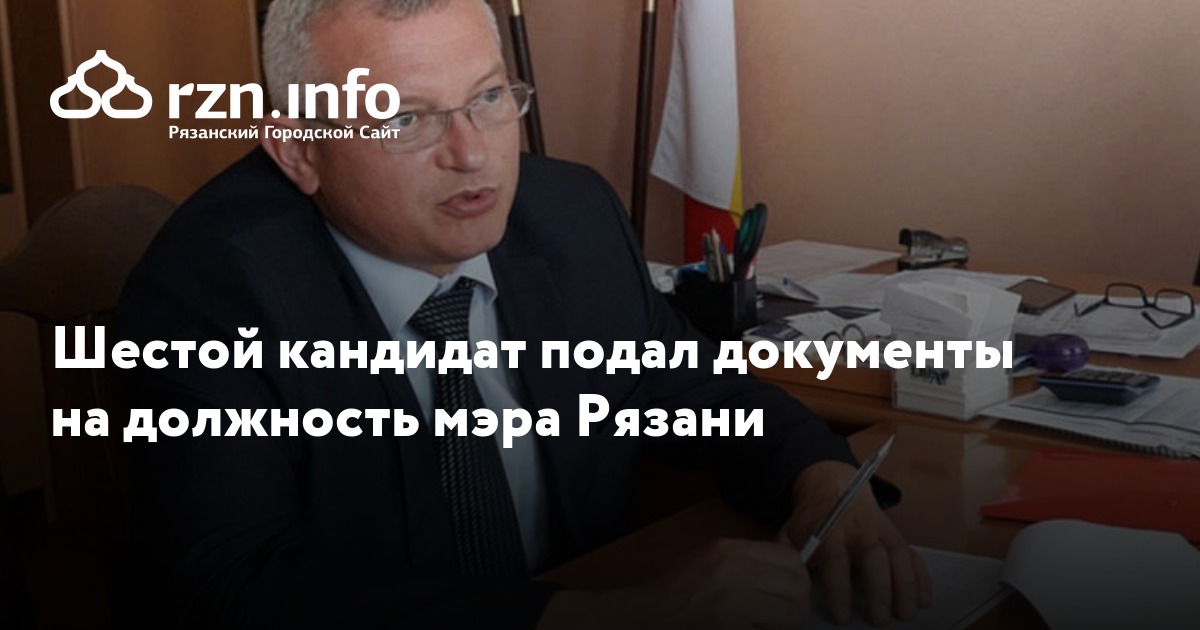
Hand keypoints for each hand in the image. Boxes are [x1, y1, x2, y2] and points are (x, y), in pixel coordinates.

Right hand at [539, 538, 810, 629]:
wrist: (647, 616)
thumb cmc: (676, 591)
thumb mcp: (711, 559)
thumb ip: (748, 562)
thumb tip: (788, 572)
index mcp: (730, 551)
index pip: (790, 558)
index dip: (797, 578)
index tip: (790, 591)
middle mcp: (735, 570)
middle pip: (797, 585)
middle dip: (797, 605)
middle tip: (784, 616)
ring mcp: (734, 600)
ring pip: (792, 613)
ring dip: (787, 624)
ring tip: (767, 627)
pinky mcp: (732, 626)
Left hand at [779, 461, 931, 626]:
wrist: (835, 487)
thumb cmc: (814, 518)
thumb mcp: (792, 532)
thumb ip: (788, 556)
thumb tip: (784, 582)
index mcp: (830, 530)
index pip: (835, 560)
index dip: (839, 590)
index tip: (841, 616)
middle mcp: (859, 530)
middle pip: (873, 557)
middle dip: (879, 589)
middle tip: (879, 618)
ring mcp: (881, 532)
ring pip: (898, 556)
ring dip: (906, 585)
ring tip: (905, 613)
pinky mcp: (896, 536)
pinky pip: (913, 555)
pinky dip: (921, 577)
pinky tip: (922, 598)